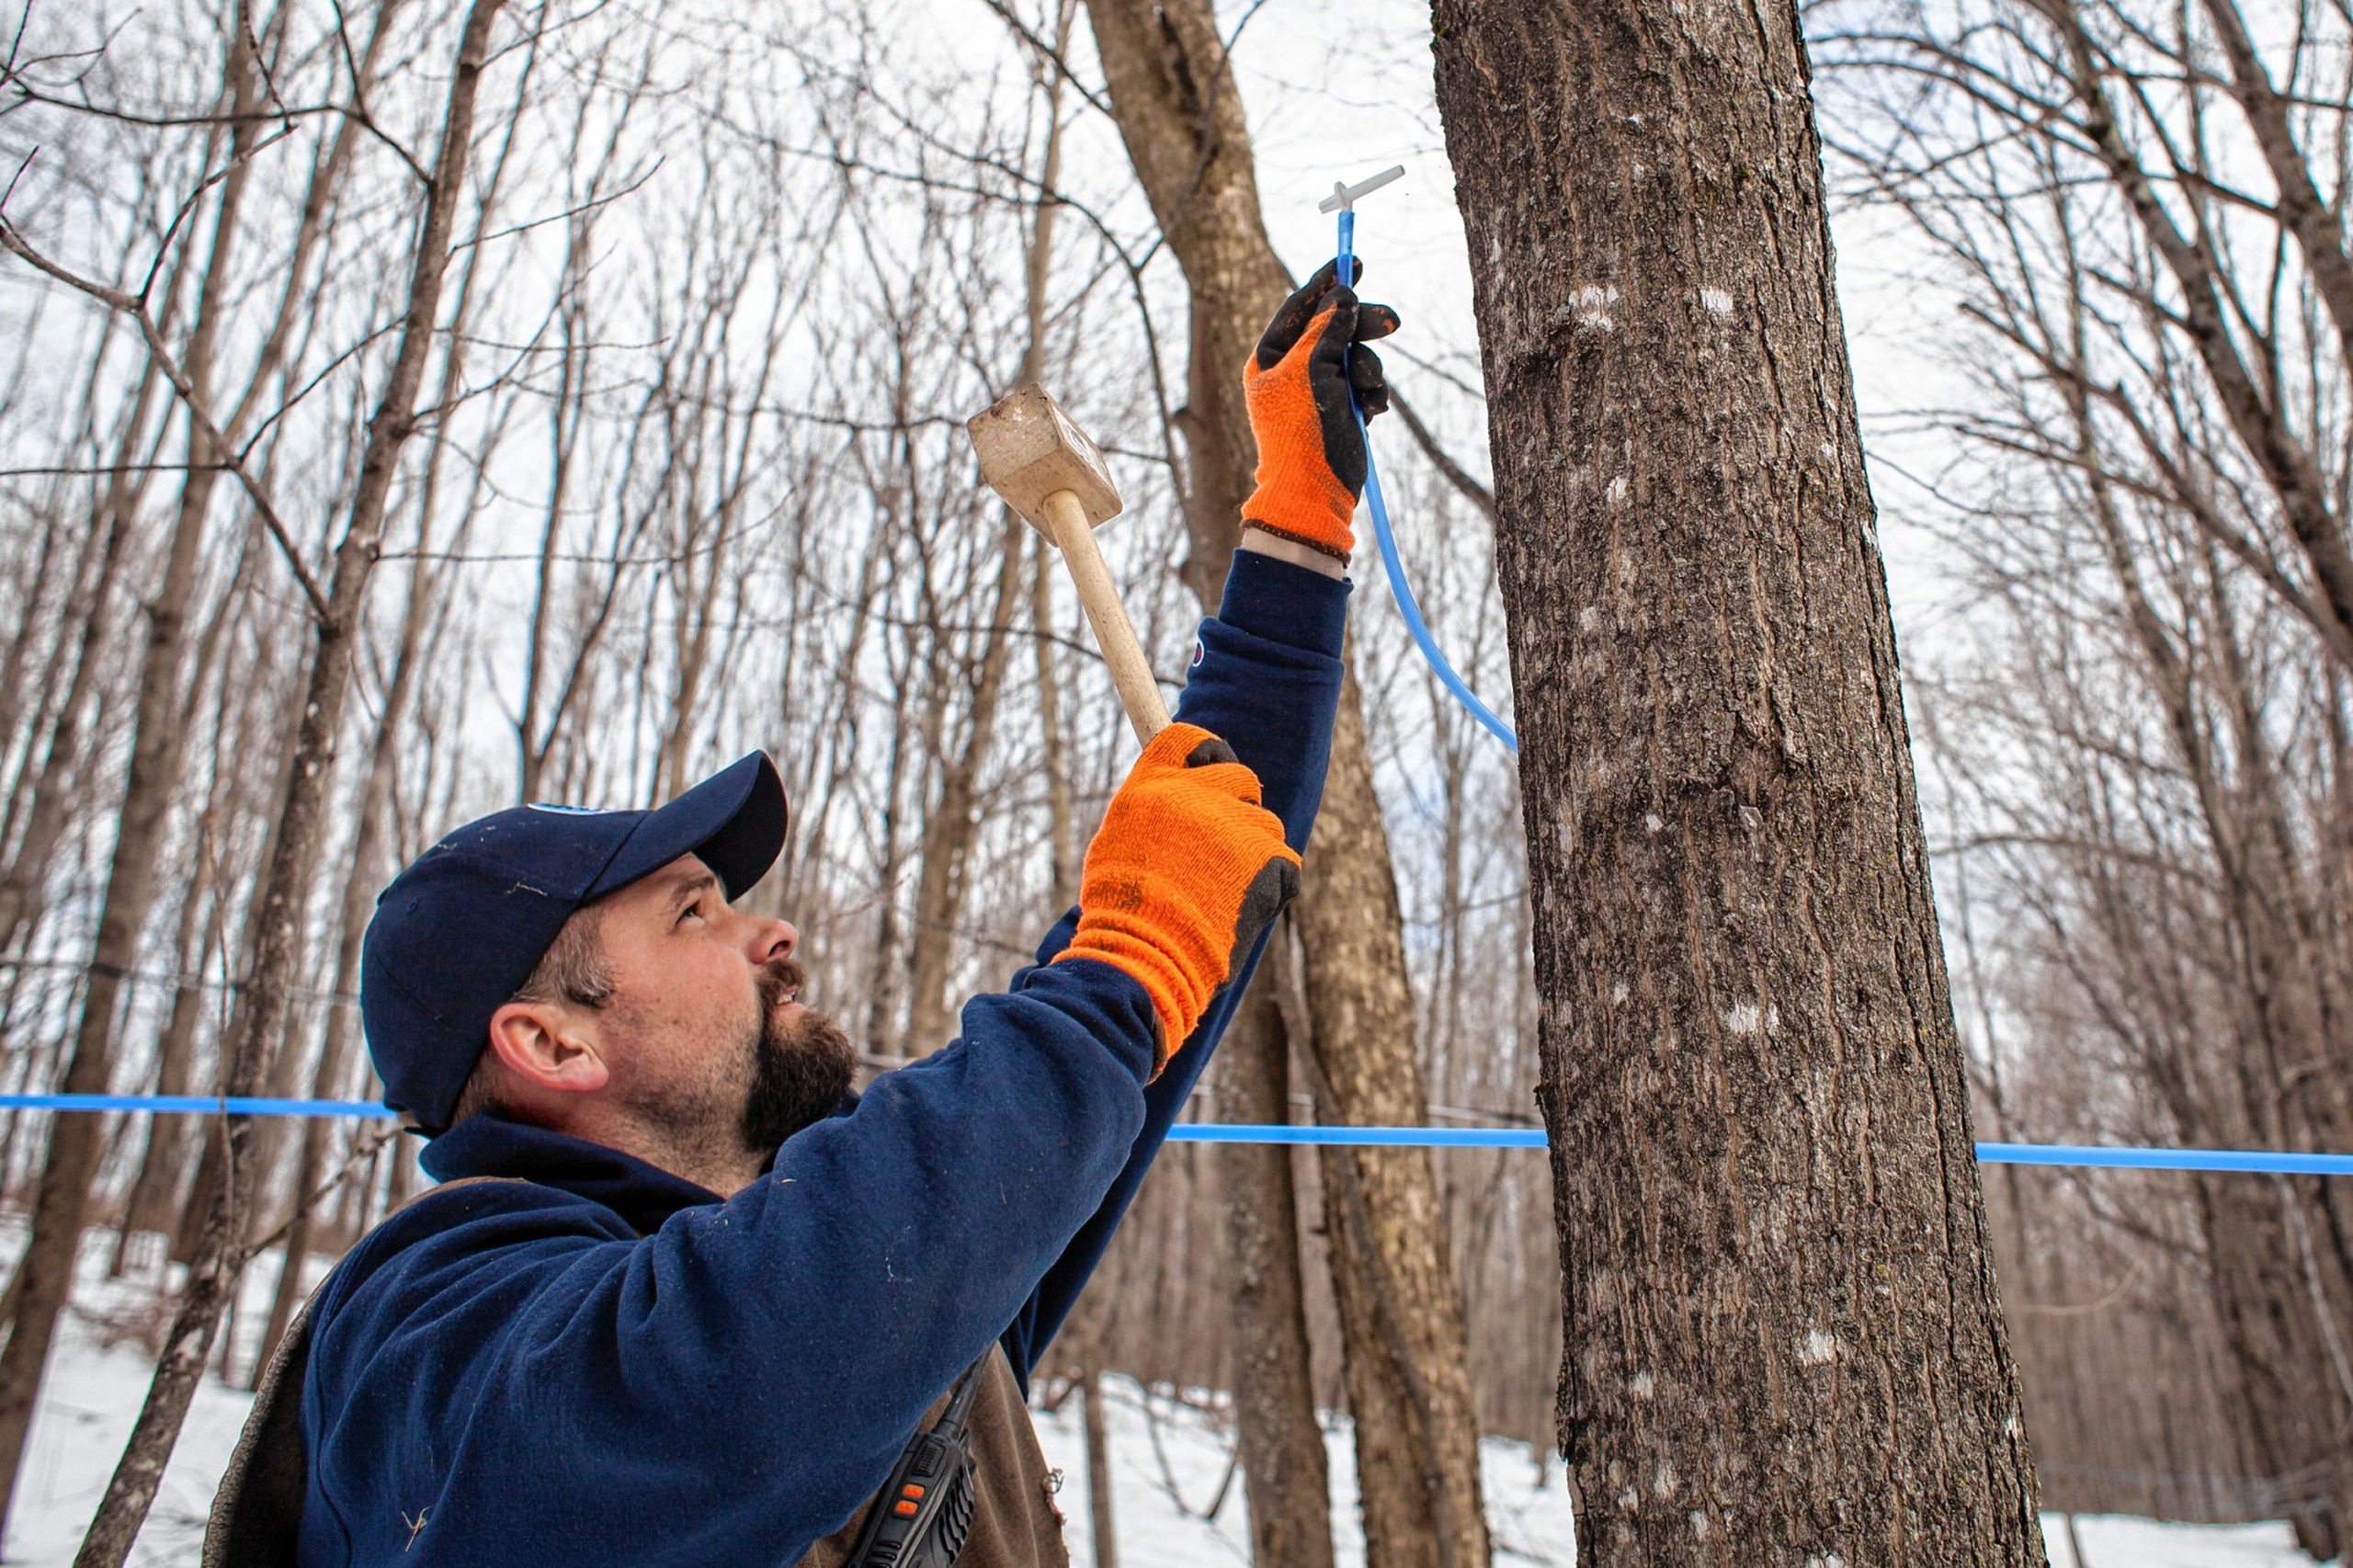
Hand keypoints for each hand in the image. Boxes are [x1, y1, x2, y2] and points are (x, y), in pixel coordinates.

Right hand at [1053, 723, 1302, 1074]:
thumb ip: (1151, 812)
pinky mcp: (1265, 856)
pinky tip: (1242, 911)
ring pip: (1267, 825)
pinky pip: (1286, 864)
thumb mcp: (1116, 845)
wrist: (1142, 955)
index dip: (1209, 754)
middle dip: (1239, 809)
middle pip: (1241, 778)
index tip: (1213, 772)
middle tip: (1223, 852)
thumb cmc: (1123, 914)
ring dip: (1255, 855)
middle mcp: (1192, 794)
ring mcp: (1232, 823)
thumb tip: (1175, 800)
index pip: (1189, 740)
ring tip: (1224, 896)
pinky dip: (1273, 888)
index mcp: (1151, 786)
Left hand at [1240, 257, 1400, 564]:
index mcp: (1270, 359)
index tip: (1354, 260)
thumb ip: (1327, 331)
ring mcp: (1317, 391)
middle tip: (1393, 323)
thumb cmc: (1302, 434)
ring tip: (1371, 395)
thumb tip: (1341, 295)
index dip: (1327, 283)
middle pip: (1334, 329)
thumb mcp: (1313, 373)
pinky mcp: (1340, 410)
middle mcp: (1291, 371)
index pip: (1300, 308)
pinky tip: (1373, 411)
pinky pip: (1364, 386)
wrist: (1313, 495)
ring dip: (1369, 372)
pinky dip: (1372, 395)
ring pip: (1355, 357)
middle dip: (1363, 328)